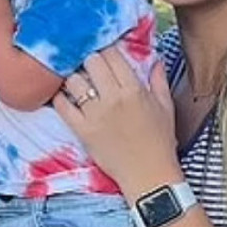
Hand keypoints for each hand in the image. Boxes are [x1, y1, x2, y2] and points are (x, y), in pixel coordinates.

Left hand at [54, 49, 179, 198]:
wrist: (150, 176)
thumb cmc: (160, 142)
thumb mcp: (166, 108)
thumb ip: (159, 81)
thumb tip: (156, 60)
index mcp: (134, 90)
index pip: (112, 55)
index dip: (106, 50)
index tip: (104, 53)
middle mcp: (113, 98)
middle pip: (91, 62)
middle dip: (89, 60)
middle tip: (89, 66)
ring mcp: (95, 114)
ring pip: (74, 81)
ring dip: (74, 77)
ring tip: (77, 81)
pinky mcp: (82, 130)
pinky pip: (62, 106)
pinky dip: (60, 98)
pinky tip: (64, 97)